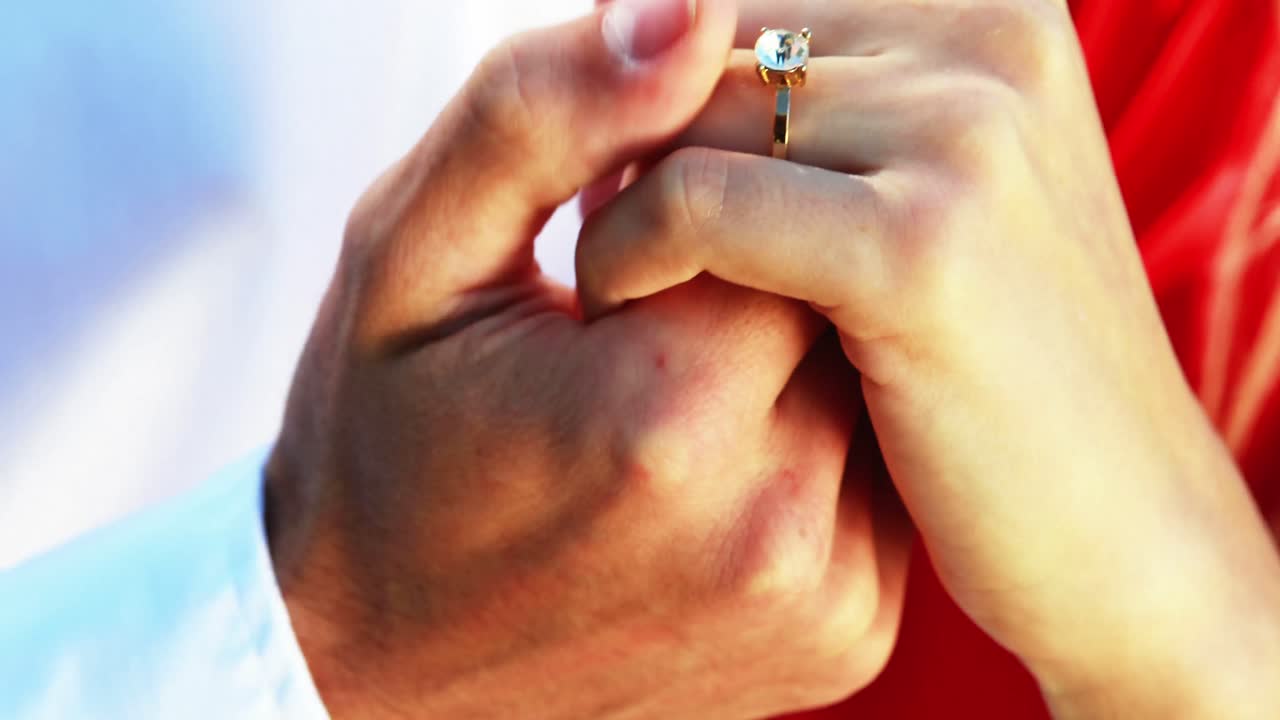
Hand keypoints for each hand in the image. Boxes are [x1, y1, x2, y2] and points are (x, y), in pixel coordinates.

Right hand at [266, 1, 909, 716]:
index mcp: (664, 413)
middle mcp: (772, 524)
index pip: (774, 205)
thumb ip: (542, 111)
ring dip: (781, 356)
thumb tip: (689, 7)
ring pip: (866, 376)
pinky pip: (872, 470)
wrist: (384, 663)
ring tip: (666, 401)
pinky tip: (711, 468)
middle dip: (746, 274)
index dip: (693, 200)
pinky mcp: (847, 636)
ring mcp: (824, 598)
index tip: (613, 257)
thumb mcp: (412, 254)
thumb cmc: (382, 447)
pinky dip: (809, 440)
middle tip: (638, 327)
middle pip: (833, 292)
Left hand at [577, 0, 1279, 714]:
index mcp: (991, 15)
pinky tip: (621, 312)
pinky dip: (629, 255)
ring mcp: (969, 135)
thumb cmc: (998, 381)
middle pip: (715, 51)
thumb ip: (823, 124)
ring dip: (619, 201)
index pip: (747, 9)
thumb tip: (657, 64)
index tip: (628, 191)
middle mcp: (991, 39)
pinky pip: (698, 204)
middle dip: (635, 144)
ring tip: (622, 286)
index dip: (669, 99)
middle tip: (619, 244)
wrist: (1130, 539)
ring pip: (691, 117)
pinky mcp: (923, 248)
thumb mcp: (928, 211)